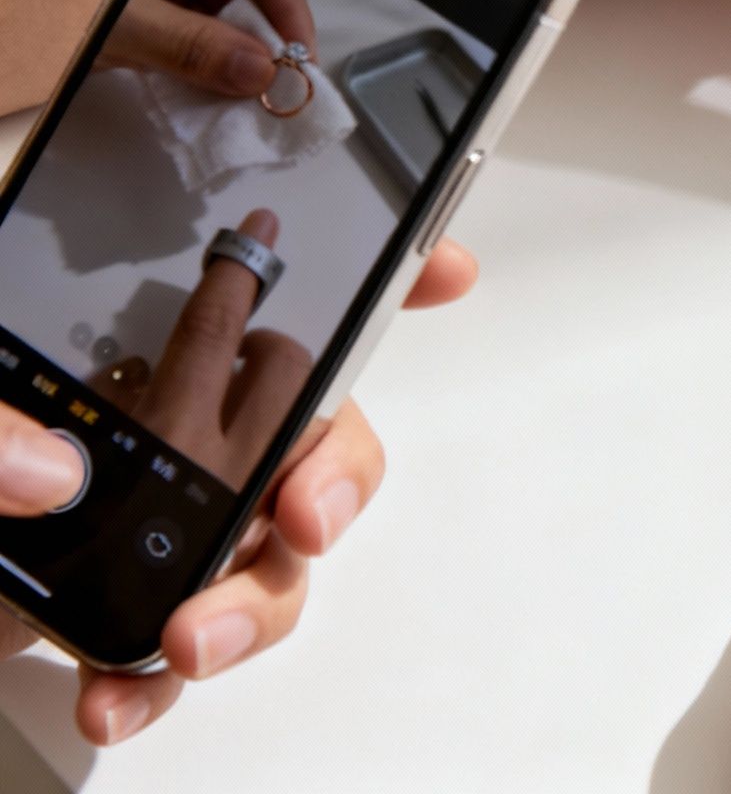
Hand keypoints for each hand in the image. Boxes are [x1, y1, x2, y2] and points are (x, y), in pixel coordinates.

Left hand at [0, 238, 478, 744]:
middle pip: (293, 434)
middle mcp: (130, 421)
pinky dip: (153, 682)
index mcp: (97, 339)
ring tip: (182, 651)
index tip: (441, 273)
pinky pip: (159, 647)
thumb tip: (49, 474)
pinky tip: (117, 698)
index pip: (255, 290)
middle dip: (327, 478)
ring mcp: (115, 519)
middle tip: (299, 520)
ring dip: (249, 609)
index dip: (371, 274)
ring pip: (247, 558)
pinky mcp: (74, 599)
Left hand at [96, 0, 317, 97]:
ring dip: (233, 50)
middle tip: (274, 85)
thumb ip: (194, 47)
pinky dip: (200, 53)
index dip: (289, 9)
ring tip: (241, 92)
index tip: (301, 62)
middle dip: (262, 34)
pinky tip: (208, 85)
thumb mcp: (121, 21)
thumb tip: (265, 75)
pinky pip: (188, 19)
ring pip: (219, 4)